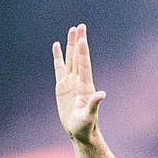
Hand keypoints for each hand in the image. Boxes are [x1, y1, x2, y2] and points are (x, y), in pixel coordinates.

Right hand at [53, 24, 105, 143]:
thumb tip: (101, 95)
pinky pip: (59, 68)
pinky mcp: (62, 86)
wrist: (79, 131)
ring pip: (70, 59)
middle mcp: (79, 81)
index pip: (84, 65)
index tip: (83, 39)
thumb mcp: (89, 117)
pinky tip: (56, 45)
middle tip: (80, 26)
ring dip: (71, 45)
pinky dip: (58, 57)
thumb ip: (94, 105)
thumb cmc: (85, 126)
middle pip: (78, 57)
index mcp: (86, 86)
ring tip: (72, 30)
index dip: (83, 53)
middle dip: (79, 42)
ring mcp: (70, 82)